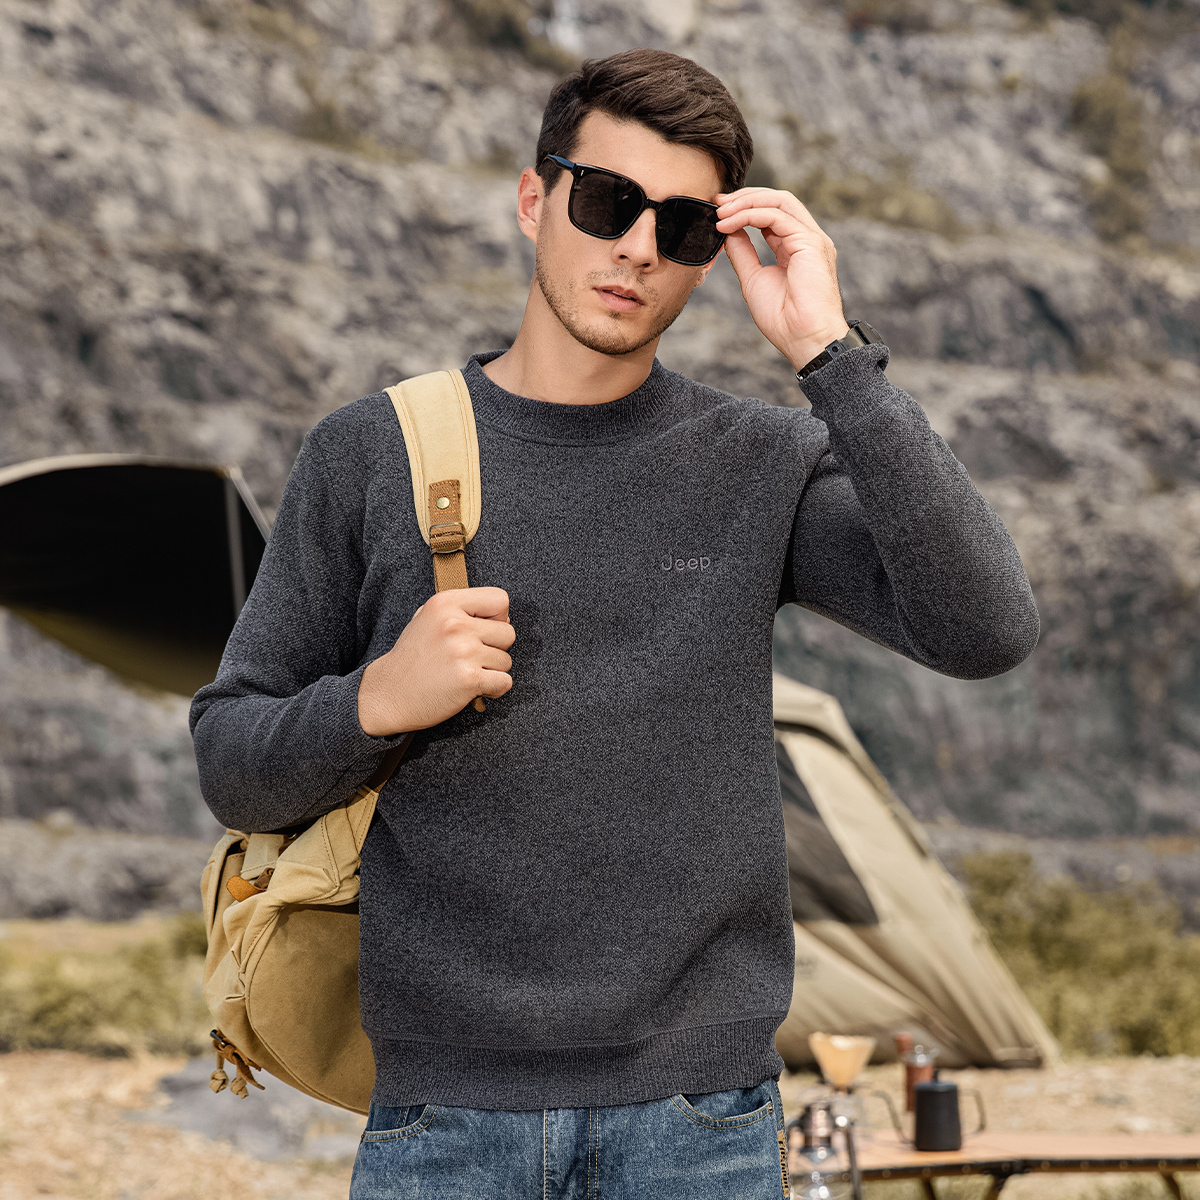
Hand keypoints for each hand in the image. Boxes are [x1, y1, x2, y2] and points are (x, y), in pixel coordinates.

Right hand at [357, 587, 514, 735]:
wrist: (387, 695)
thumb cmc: (411, 658)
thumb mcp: (427, 618)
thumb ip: (461, 610)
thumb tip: (502, 616)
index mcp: (445, 603)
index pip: (500, 599)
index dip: (498, 618)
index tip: (482, 632)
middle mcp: (455, 624)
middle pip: (508, 633)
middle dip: (495, 648)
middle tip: (469, 658)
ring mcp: (463, 652)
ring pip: (506, 660)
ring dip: (491, 671)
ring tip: (464, 673)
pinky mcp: (469, 679)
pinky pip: (504, 682)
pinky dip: (493, 689)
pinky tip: (473, 689)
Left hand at [715, 188, 849, 371]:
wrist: (802, 338)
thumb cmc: (783, 319)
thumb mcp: (753, 279)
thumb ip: (743, 253)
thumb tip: (728, 231)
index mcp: (796, 247)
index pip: (771, 214)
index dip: (745, 208)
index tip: (719, 210)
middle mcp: (806, 238)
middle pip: (777, 201)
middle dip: (745, 198)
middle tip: (717, 203)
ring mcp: (811, 238)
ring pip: (779, 202)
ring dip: (746, 202)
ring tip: (721, 212)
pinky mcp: (810, 242)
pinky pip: (776, 216)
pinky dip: (750, 215)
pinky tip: (729, 224)